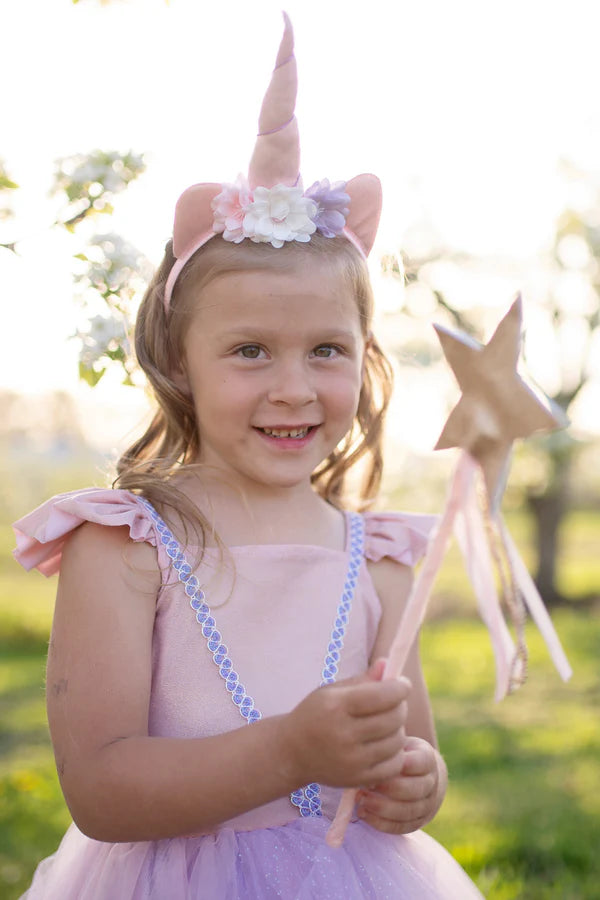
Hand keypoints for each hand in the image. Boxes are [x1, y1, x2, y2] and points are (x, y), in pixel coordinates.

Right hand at [279, 660, 409, 788]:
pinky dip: (396, 752)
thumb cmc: (316, 714)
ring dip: (398, 729)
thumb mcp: (332, 691)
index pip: (382, 695)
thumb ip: (363, 679)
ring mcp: (351, 760)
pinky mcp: (358, 779)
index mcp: (336, 706)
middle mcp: (343, 734)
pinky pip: (394, 765)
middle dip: (400, 706)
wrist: (292, 752)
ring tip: (387, 723)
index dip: (399, 688)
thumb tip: (388, 664)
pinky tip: (385, 743)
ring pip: (396, 741)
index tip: (403, 684)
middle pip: (393, 718)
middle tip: (394, 703)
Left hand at [355, 735, 446, 833]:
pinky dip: (380, 822)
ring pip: (408, 811)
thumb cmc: (399, 754)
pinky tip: (363, 813)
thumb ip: (387, 748)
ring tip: (361, 800)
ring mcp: (427, 805)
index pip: (421, 762)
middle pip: (415, 790)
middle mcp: (431, 783)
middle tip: (366, 785)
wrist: (418, 775)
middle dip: (389, 789)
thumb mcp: (397, 744)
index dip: (403, 764)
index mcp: (427, 758)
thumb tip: (367, 753)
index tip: (380, 763)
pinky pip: (400, 826)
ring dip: (382, 808)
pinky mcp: (417, 822)